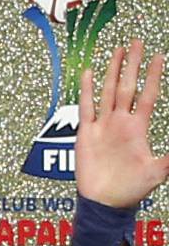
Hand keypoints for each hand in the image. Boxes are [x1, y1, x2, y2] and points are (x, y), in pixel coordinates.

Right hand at [75, 41, 168, 212]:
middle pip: (128, 86)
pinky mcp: (87, 134)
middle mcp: (121, 122)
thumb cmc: (131, 189)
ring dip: (113, 71)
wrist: (105, 203)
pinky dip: (87, 91)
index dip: (153, 76)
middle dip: (132, 64)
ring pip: (109, 92)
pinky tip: (89, 73)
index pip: (148, 95)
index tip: (158, 56)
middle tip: (137, 42)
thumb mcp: (158, 171)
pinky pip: (86, 108)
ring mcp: (104, 126)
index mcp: (138, 128)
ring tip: (117, 50)